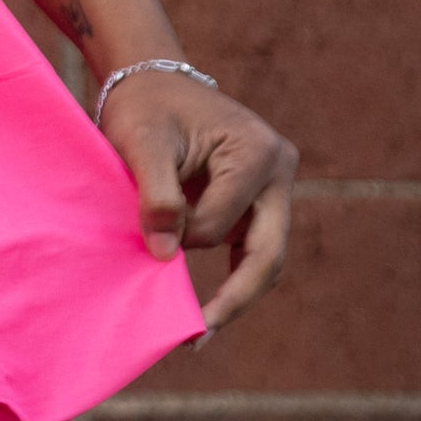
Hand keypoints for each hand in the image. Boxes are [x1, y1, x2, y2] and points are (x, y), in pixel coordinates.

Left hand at [100, 72, 298, 334]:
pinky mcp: (259, 201)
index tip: (148, 232)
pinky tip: (210, 312)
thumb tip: (165, 255)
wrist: (151, 83)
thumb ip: (156, 195)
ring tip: (201, 333)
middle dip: (234, 297)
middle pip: (268, 254)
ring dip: (235, 293)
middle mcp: (279, 171)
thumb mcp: (141, 143)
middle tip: (198, 337)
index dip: (181, 237)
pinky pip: (252, 249)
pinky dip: (232, 277)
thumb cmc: (145, 109)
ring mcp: (274, 189)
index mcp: (257, 154)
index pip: (222, 224)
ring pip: (264, 258)